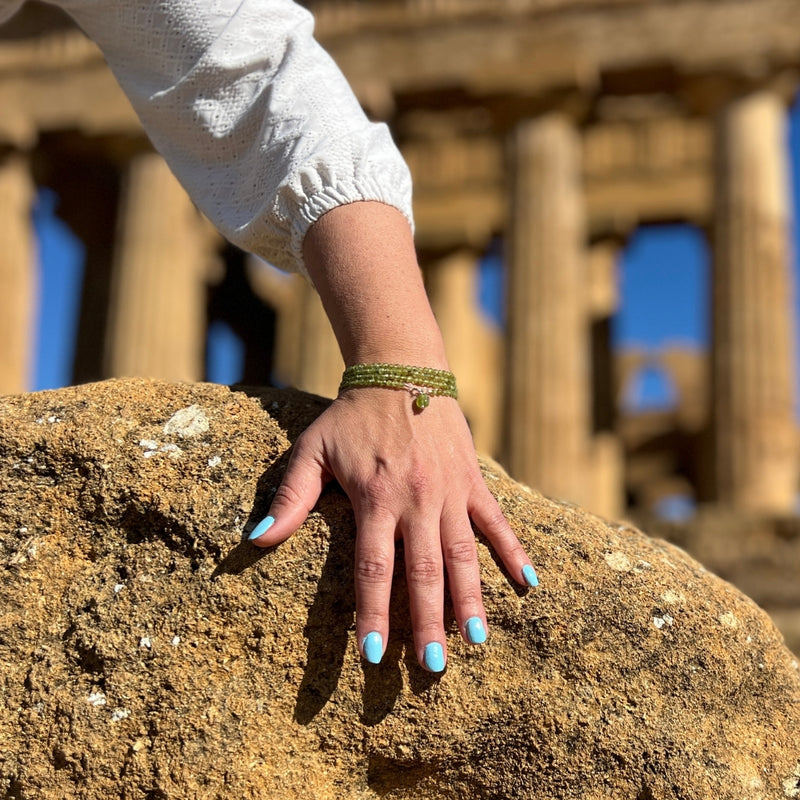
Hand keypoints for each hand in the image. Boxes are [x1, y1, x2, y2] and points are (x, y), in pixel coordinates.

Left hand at [248, 387, 536, 671]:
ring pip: (464, 554)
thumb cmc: (351, 416)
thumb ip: (290, 499)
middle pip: (424, 571)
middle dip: (427, 622)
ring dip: (470, 600)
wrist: (401, 373)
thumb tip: (256, 541)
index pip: (374, 568)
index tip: (373, 657)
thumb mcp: (312, 450)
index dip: (374, 614)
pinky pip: (497, 521)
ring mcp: (451, 491)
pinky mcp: (474, 480)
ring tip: (476, 642)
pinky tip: (529, 583)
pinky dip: (514, 551)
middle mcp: (416, 500)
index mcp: (375, 497)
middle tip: (432, 669)